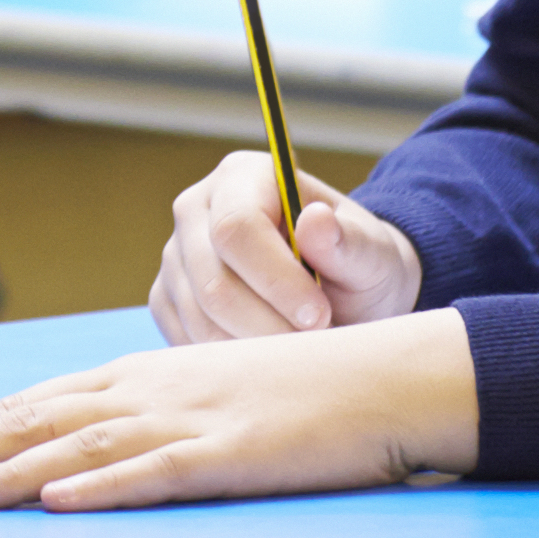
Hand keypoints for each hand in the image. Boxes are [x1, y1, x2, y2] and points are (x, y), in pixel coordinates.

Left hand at [0, 315, 478, 512]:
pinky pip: (156, 471)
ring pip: (79, 447)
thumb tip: (80, 459)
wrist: (383, 375)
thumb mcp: (206, 397)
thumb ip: (145, 420)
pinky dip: (103, 486)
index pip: (33, 402)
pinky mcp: (231, 452)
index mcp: (140, 375)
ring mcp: (189, 419)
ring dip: (7, 474)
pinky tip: (60, 501)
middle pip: (33, 421)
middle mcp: (150, 389)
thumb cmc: (296, 390)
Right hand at [152, 150, 420, 341]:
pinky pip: (189, 343)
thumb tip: (316, 220)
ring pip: (200, 320)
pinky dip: (233, 361)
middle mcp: (196, 209)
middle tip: (314, 342)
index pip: (236, 228)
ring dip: (255, 349)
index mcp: (242, 176)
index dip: (276, 280)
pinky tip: (270, 354)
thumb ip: (348, 240)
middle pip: (213, 282)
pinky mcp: (168, 300)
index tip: (318, 315)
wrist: (341, 290)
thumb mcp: (370, 251)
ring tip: (299, 348)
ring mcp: (176, 257)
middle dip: (269, 325)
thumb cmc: (355, 261)